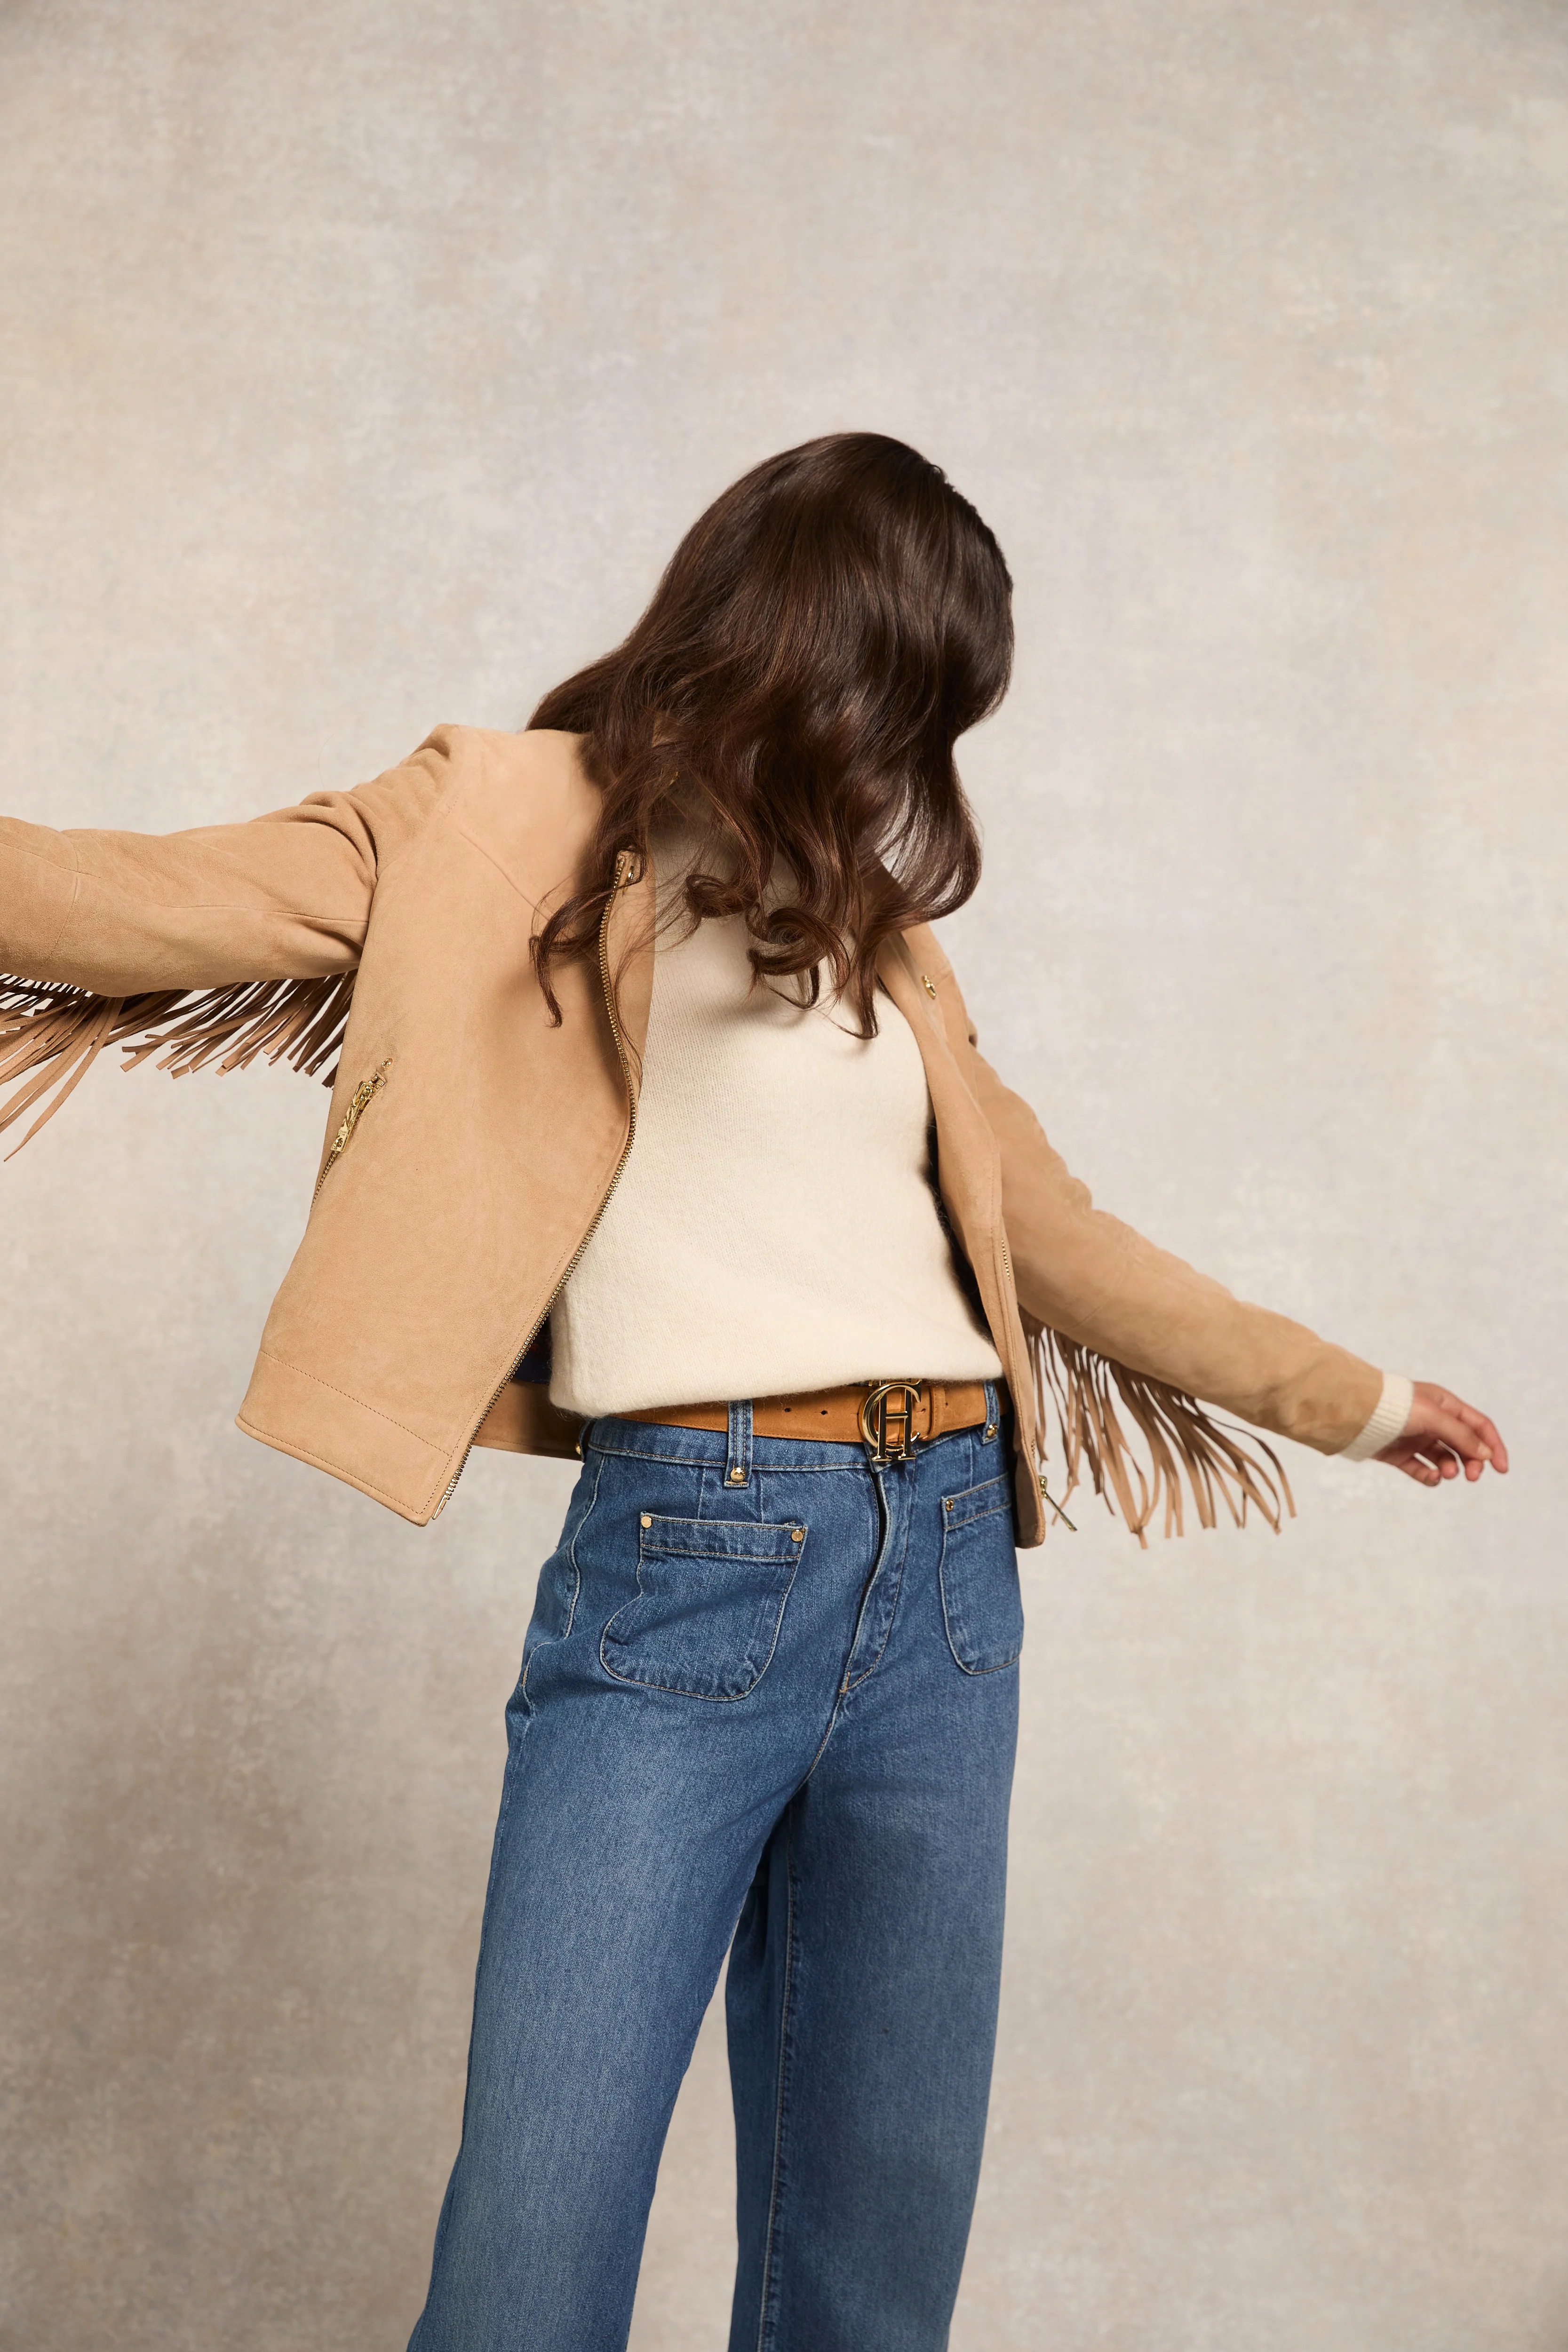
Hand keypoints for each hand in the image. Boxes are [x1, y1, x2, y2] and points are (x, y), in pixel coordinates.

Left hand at [1376, 1383, 1508, 1486]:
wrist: (1355, 1413)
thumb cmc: (1395, 1407)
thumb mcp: (1433, 1416)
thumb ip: (1460, 1434)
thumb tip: (1486, 1454)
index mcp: (1445, 1404)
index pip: (1479, 1425)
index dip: (1493, 1446)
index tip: (1502, 1469)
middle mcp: (1433, 1421)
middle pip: (1464, 1445)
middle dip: (1473, 1461)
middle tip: (1472, 1476)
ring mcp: (1416, 1438)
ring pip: (1445, 1459)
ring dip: (1452, 1469)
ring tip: (1447, 1474)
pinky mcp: (1400, 1454)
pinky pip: (1422, 1469)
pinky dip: (1430, 1476)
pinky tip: (1433, 1477)